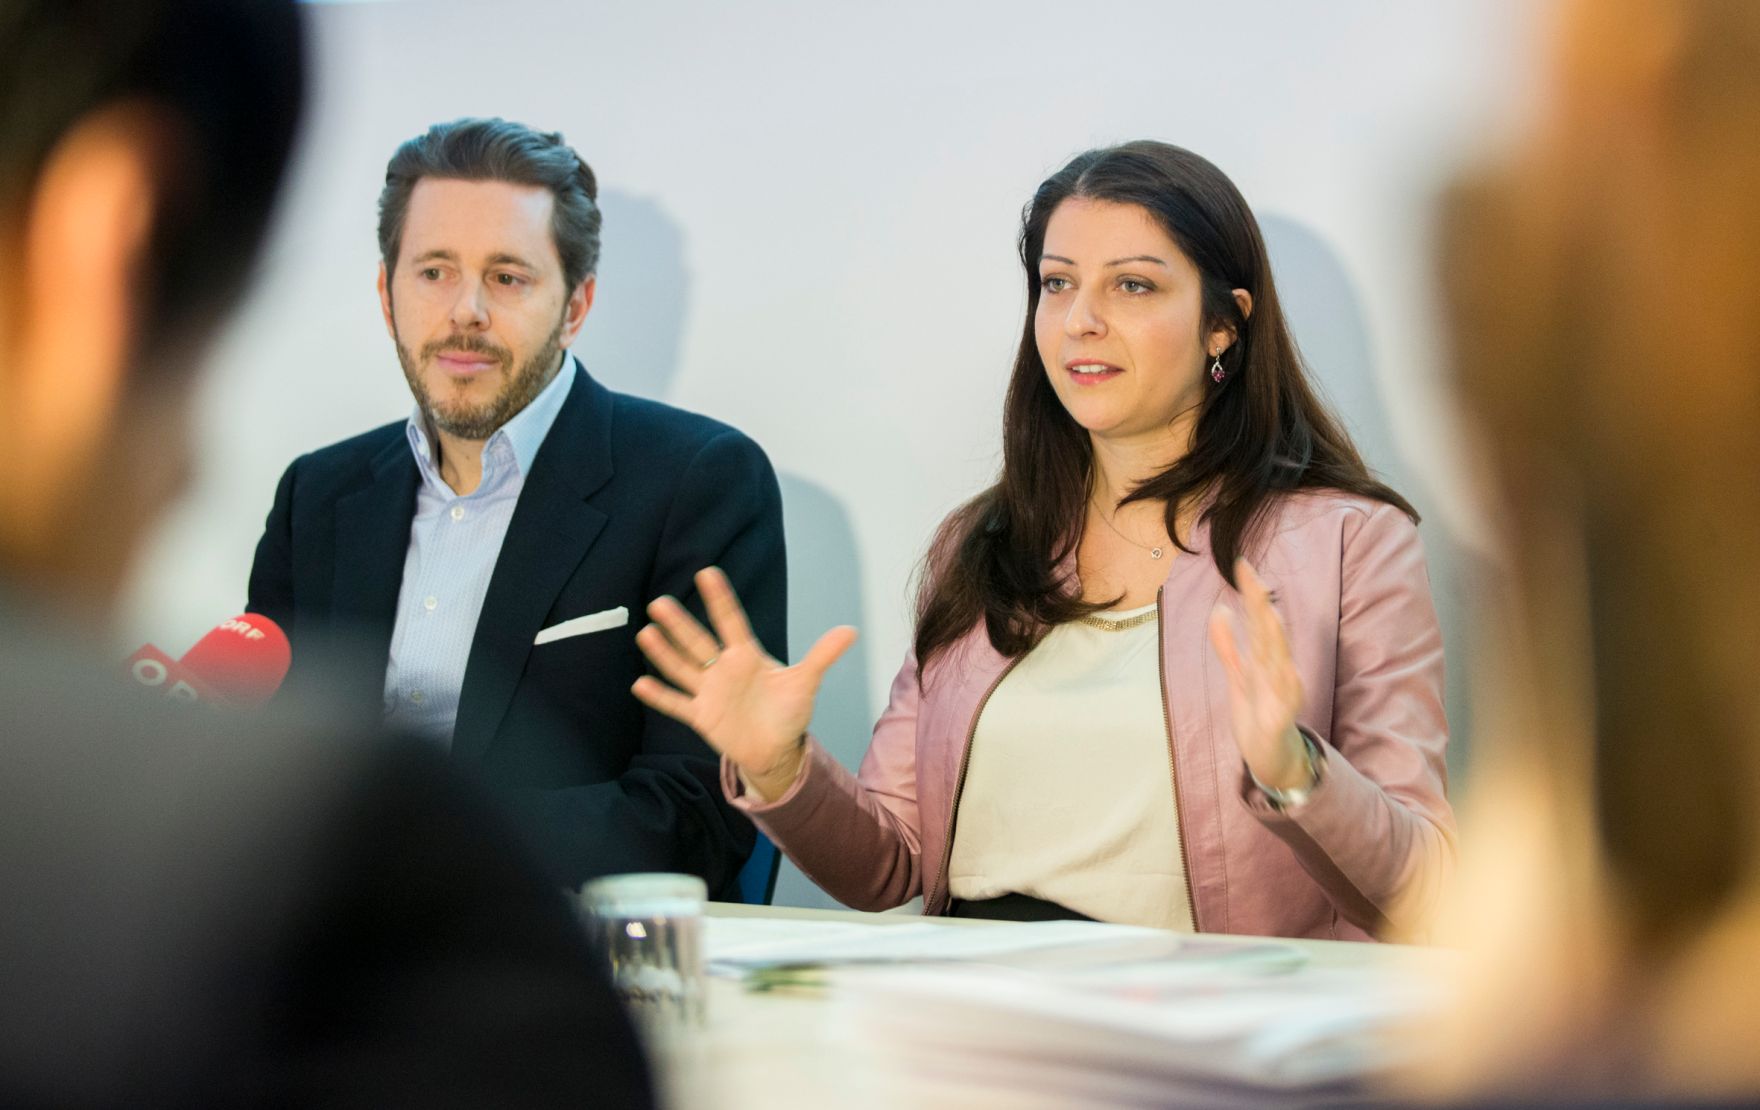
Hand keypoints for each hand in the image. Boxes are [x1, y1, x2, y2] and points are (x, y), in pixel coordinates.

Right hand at [631, 566, 856, 800]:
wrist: (776, 749)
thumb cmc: (788, 711)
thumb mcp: (805, 682)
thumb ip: (822, 656)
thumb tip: (851, 630)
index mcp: (747, 655)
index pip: (731, 621)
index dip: (720, 599)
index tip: (707, 573)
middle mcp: (723, 669)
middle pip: (698, 642)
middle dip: (680, 625)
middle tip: (660, 603)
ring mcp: (709, 691)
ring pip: (682, 668)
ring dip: (665, 652)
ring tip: (647, 633)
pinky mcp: (701, 716)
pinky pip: (677, 704)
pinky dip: (660, 696)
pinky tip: (640, 683)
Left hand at [1207, 558, 1309, 791]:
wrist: (1270, 755)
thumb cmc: (1258, 711)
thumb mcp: (1238, 675)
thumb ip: (1228, 644)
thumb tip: (1219, 610)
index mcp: (1263, 659)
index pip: (1258, 619)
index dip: (1252, 593)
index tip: (1241, 565)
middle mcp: (1276, 671)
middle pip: (1269, 633)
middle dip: (1262, 607)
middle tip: (1254, 580)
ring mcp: (1281, 694)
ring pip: (1280, 662)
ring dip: (1276, 639)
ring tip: (1270, 615)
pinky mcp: (1280, 719)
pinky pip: (1285, 702)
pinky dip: (1286, 687)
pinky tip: (1287, 671)